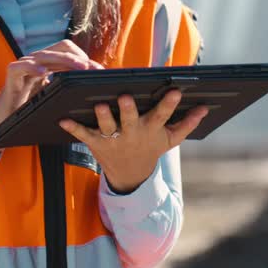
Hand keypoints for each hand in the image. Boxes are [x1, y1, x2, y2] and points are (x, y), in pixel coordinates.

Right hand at [0, 40, 103, 160]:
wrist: (4, 122)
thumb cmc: (29, 111)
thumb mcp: (52, 98)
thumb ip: (67, 91)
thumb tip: (93, 93)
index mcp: (47, 64)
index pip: (68, 50)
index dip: (83, 57)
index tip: (98, 70)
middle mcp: (36, 61)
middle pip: (60, 48)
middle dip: (78, 57)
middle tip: (92, 69)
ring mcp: (23, 65)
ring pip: (45, 55)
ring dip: (64, 60)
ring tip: (78, 67)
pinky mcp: (11, 73)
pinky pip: (22, 66)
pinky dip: (33, 68)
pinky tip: (44, 74)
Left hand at [59, 90, 207, 193]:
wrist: (130, 176)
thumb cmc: (150, 148)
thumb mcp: (170, 139)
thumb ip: (187, 124)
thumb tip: (204, 108)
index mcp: (150, 130)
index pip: (162, 115)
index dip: (169, 104)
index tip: (175, 91)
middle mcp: (132, 134)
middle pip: (130, 120)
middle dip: (128, 109)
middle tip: (126, 97)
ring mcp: (113, 139)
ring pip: (107, 127)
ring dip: (102, 116)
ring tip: (99, 104)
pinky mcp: (97, 143)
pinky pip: (83, 135)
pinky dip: (73, 128)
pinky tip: (63, 119)